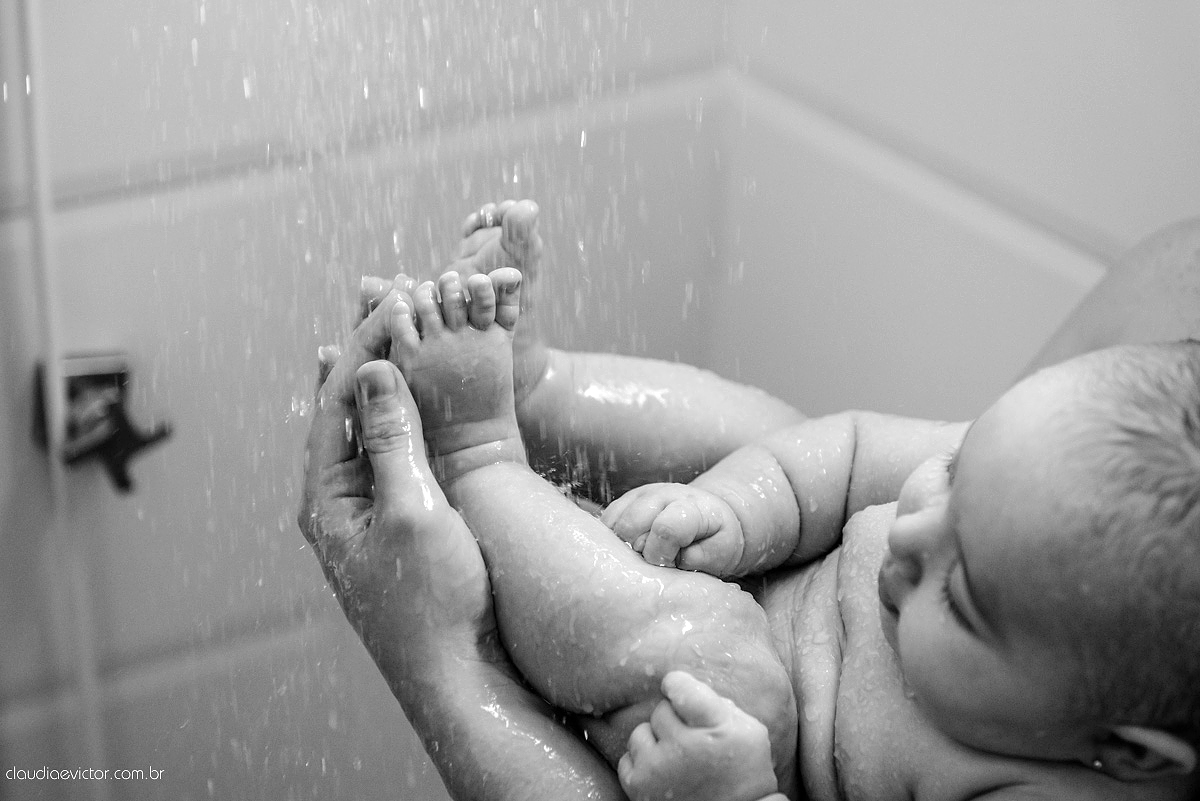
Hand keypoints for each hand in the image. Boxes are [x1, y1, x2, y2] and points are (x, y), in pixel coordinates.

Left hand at [298, 281, 498, 658]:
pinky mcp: (400, 519)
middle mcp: (338, 498)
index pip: (338, 398)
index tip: (402, 295)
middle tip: (396, 289)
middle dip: (371, 346)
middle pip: (347, 405)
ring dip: (389, 372)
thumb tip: (370, 367)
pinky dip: (407, 410)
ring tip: (402, 317)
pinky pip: (395, 449)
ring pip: (372, 424)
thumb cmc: (434, 602)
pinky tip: (411, 387)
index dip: (369, 340)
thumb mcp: (414, 513)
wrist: (459, 673)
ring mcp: (368, 509)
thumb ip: (392, 439)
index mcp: (327, 495)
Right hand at [602, 484, 744, 575]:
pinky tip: (630, 549)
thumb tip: (676, 560)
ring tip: (643, 555)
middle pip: (630, 526)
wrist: (711, 516)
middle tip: (654, 561)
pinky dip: (612, 540)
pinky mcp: (625, 501)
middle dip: (639, 552)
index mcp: (690, 506)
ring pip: (613, 524)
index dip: (662, 555)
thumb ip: (702, 557)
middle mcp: (662, 494)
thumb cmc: (716, 537)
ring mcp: (640, 495)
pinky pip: (605, 522)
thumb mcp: (722, 550)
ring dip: (623, 546)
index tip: (669, 565)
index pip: (665, 529)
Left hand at [617, 672, 778, 800]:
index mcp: (714, 726)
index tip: (679, 692)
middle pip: (661, 710)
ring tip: (674, 758)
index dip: (678, 686)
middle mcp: (683, 744)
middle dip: (673, 721)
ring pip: (640, 732)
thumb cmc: (745, 774)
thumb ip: (721, 705)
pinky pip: (627, 759)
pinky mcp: (639, 787)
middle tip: (689, 740)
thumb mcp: (751, 733)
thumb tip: (689, 688)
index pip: (679, 685)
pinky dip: (642, 765)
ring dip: (654, 742)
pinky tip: (662, 774)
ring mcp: (657, 766)